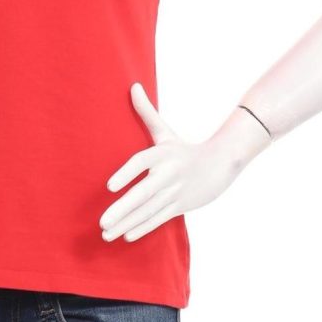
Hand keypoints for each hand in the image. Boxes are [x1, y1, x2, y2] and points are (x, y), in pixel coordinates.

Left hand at [99, 83, 270, 241]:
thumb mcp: (165, 131)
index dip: (126, 174)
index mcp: (162, 154)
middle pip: (143, 194)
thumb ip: (146, 112)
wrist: (221, 164)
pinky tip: (125, 236)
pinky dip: (143, 228)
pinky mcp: (180, 206)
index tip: (109, 186)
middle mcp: (168, 174)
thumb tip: (132, 85)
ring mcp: (174, 192)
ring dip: (127, 223)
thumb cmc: (183, 149)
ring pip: (148, 211)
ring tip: (105, 234)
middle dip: (122, 210)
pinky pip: (159, 219)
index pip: (142, 163)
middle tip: (101, 222)